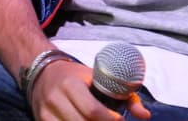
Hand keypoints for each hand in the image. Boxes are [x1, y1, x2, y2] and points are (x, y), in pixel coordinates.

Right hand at [29, 60, 149, 120]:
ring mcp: (47, 113)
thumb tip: (144, 116)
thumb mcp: (98, 78)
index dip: (110, 120)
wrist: (43, 72)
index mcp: (70, 84)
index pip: (92, 111)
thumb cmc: (76, 76)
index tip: (119, 120)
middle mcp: (56, 99)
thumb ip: (124, 96)